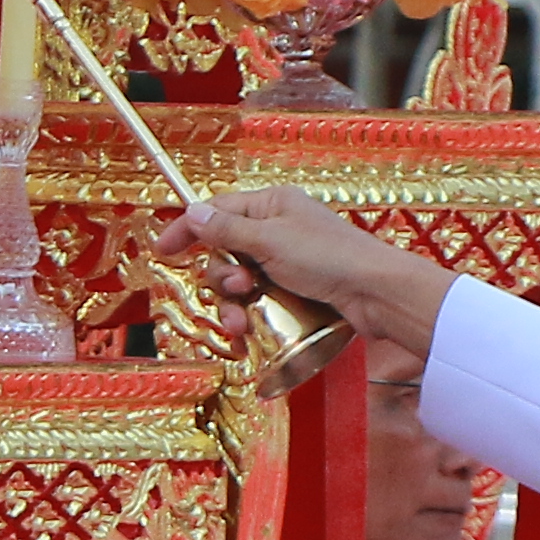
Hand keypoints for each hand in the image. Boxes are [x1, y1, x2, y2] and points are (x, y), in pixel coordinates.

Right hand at [156, 186, 449, 369]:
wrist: (376, 295)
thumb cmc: (329, 258)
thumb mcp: (271, 241)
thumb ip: (228, 230)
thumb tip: (193, 211)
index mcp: (272, 205)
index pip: (217, 211)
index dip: (188, 229)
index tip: (163, 251)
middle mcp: (277, 230)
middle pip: (225, 252)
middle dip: (222, 277)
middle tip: (239, 288)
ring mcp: (287, 263)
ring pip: (240, 283)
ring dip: (232, 304)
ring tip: (240, 323)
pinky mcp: (296, 291)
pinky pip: (259, 301)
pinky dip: (249, 316)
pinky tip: (247, 333)